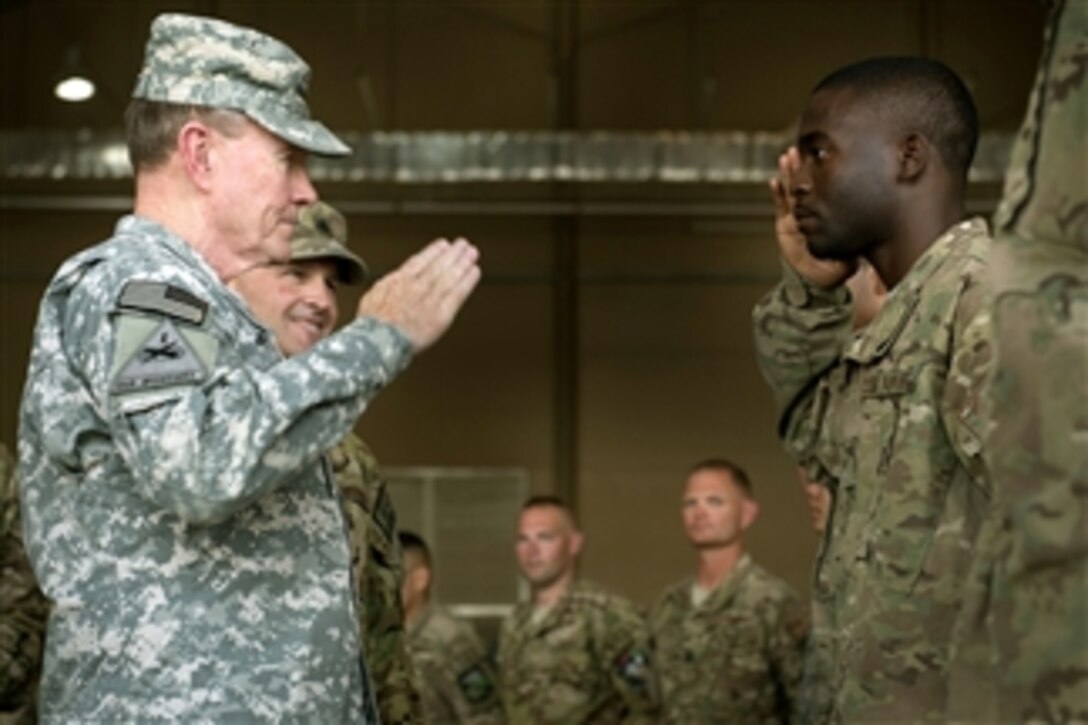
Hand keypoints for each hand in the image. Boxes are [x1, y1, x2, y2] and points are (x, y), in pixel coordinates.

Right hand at [358, 238, 480, 352]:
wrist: (379, 340)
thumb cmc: (372, 325)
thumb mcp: (373, 296)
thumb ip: (387, 286)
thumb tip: (390, 283)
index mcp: (400, 280)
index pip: (421, 260)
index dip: (434, 251)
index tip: (443, 245)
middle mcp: (417, 286)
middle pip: (439, 265)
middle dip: (453, 253)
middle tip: (463, 245)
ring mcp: (431, 298)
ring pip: (450, 275)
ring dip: (463, 262)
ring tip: (472, 253)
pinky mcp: (442, 313)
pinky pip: (458, 292)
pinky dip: (468, 280)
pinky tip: (474, 272)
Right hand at [770, 147, 855, 288]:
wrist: (819, 274)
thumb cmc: (837, 260)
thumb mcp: (851, 251)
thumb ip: (857, 242)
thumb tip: (870, 236)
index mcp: (827, 211)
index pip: (822, 187)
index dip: (819, 172)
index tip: (821, 156)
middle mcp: (812, 209)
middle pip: (804, 183)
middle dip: (800, 166)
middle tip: (798, 150)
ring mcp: (797, 215)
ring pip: (791, 190)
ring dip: (788, 173)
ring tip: (785, 158)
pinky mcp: (785, 224)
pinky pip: (780, 206)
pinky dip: (777, 193)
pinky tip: (773, 182)